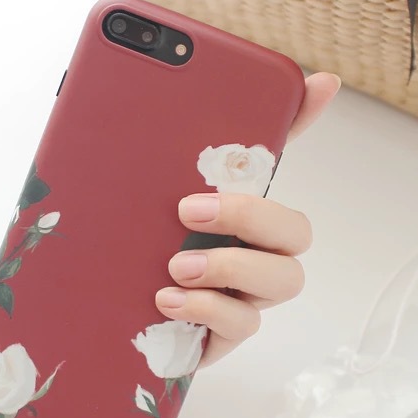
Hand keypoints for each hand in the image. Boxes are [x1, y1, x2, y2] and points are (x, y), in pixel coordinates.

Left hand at [155, 72, 340, 365]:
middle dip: (250, 216)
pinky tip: (166, 301)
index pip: (278, 156)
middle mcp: (252, 248)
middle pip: (295, 229)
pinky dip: (209, 309)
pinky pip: (243, 324)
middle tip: (188, 210)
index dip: (307, 119)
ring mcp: (245, 293)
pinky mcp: (225, 334)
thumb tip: (225, 93)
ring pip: (286, 279)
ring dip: (232, 268)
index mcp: (231, 207)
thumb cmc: (132, 251)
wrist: (98, 314)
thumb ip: (168, 152)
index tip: (319, 84)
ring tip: (176, 266)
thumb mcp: (140, 196)